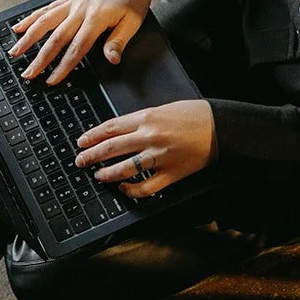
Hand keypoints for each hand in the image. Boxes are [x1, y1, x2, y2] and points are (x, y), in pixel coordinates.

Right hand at [8, 0, 153, 84]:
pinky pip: (46, 9)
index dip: (63, 66)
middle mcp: (80, 10)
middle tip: (27, 74)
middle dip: (40, 58)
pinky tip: (18, 27)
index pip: (76, 48)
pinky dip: (31, 18)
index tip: (52, 80)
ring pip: (44, 21)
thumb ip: (119, 41)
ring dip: (28, 38)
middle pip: (56, 38)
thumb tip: (111, 59)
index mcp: (96, 18)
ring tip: (14, 52)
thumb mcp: (133, 22)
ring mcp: (72, 3)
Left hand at [73, 100, 217, 198]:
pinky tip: (123, 188)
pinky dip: (131, 190)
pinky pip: (145, 187)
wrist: (219, 127)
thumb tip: (119, 131)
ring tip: (98, 175)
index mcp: (146, 118)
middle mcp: (149, 137)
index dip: (92, 136)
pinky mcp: (171, 173)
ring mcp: (159, 157)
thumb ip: (141, 120)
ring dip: (106, 173)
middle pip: (111, 148)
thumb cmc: (194, 115)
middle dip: (91, 156)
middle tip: (80, 161)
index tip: (81, 142)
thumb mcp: (163, 109)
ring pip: (123, 169)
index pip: (110, 128)